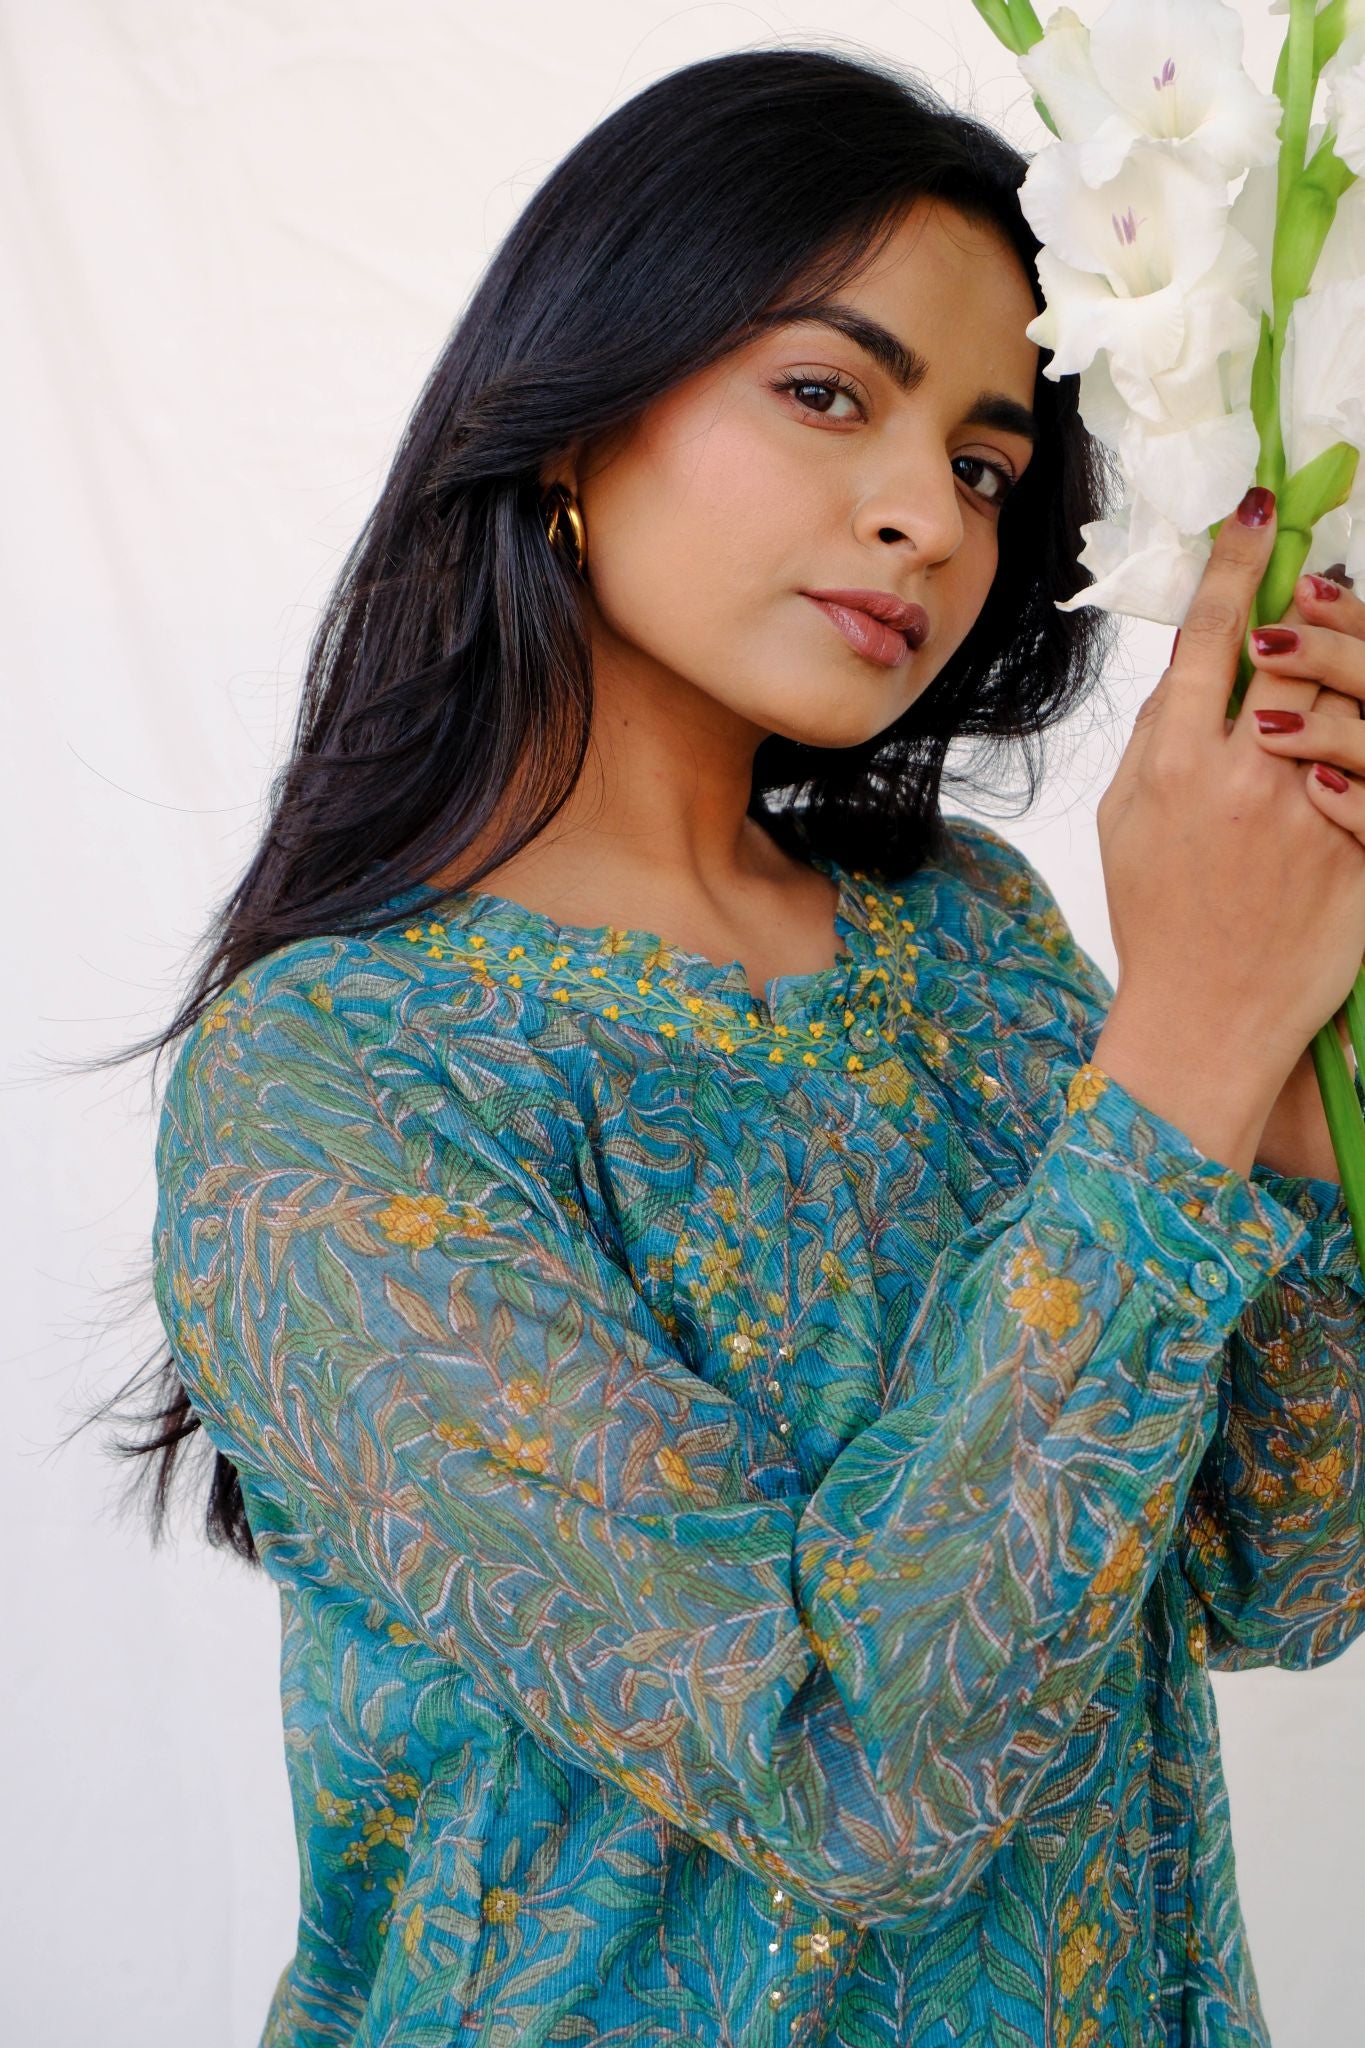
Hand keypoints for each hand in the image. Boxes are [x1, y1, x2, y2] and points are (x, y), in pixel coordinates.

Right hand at [1093, 493, 1364, 1173]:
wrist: (1206, 1020)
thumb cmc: (1158, 924)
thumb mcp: (1123, 824)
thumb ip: (1154, 740)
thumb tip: (1187, 670)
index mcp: (1173, 766)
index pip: (1208, 637)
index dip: (1237, 564)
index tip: (1259, 511)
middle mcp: (1243, 779)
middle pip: (1293, 653)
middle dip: (1312, 607)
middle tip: (1325, 584)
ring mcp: (1307, 814)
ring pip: (1351, 701)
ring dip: (1352, 669)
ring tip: (1347, 661)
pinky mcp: (1358, 850)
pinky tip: (1357, 742)